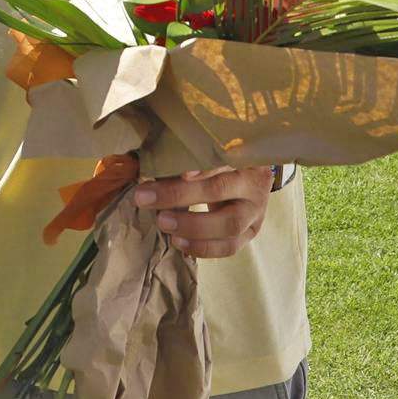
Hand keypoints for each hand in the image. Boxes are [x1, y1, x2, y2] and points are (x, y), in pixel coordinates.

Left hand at [132, 166, 273, 257]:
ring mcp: (256, 210)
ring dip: (191, 227)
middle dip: (180, 195)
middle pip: (220, 190)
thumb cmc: (220, 161)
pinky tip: (178, 242)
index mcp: (243, 154)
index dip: (203, 167)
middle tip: (145, 198)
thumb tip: (142, 166)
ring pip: (229, 224)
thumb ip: (182, 155)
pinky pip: (229, 246)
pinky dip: (202, 247)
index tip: (179, 172)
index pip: (223, 158)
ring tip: (163, 223)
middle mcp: (253, 182)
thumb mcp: (208, 152)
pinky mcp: (251, 232)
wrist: (251, 179)